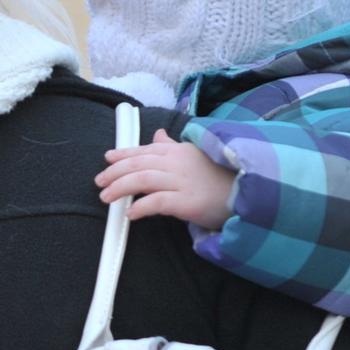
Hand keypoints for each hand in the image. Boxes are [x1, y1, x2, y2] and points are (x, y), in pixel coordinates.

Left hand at [96, 130, 236, 225]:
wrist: (250, 192)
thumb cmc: (222, 177)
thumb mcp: (196, 155)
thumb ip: (173, 146)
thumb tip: (157, 136)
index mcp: (178, 151)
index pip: (144, 150)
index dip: (123, 154)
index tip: (107, 159)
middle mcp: (177, 163)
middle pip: (137, 164)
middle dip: (114, 172)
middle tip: (99, 182)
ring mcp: (183, 182)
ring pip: (142, 180)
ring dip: (120, 188)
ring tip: (106, 198)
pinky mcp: (188, 201)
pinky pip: (158, 202)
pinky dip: (141, 207)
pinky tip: (130, 213)